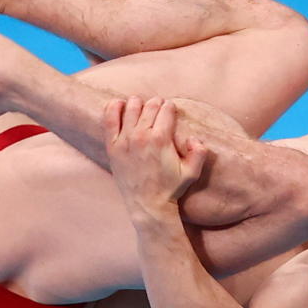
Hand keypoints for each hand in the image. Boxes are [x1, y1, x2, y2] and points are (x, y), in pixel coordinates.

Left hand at [104, 96, 207, 217]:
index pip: (166, 110)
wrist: (147, 205)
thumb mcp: (192, 172)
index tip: (170, 109)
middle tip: (158, 107)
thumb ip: (199, 152)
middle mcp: (141, 136)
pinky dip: (113, 107)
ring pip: (131, 108)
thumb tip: (193, 138)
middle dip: (156, 103)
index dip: (170, 106)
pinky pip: (109, 119)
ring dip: (138, 103)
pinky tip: (119, 103)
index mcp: (161, 139)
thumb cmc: (170, 188)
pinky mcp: (112, 147)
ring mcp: (124, 140)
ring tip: (141, 105)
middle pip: (149, 106)